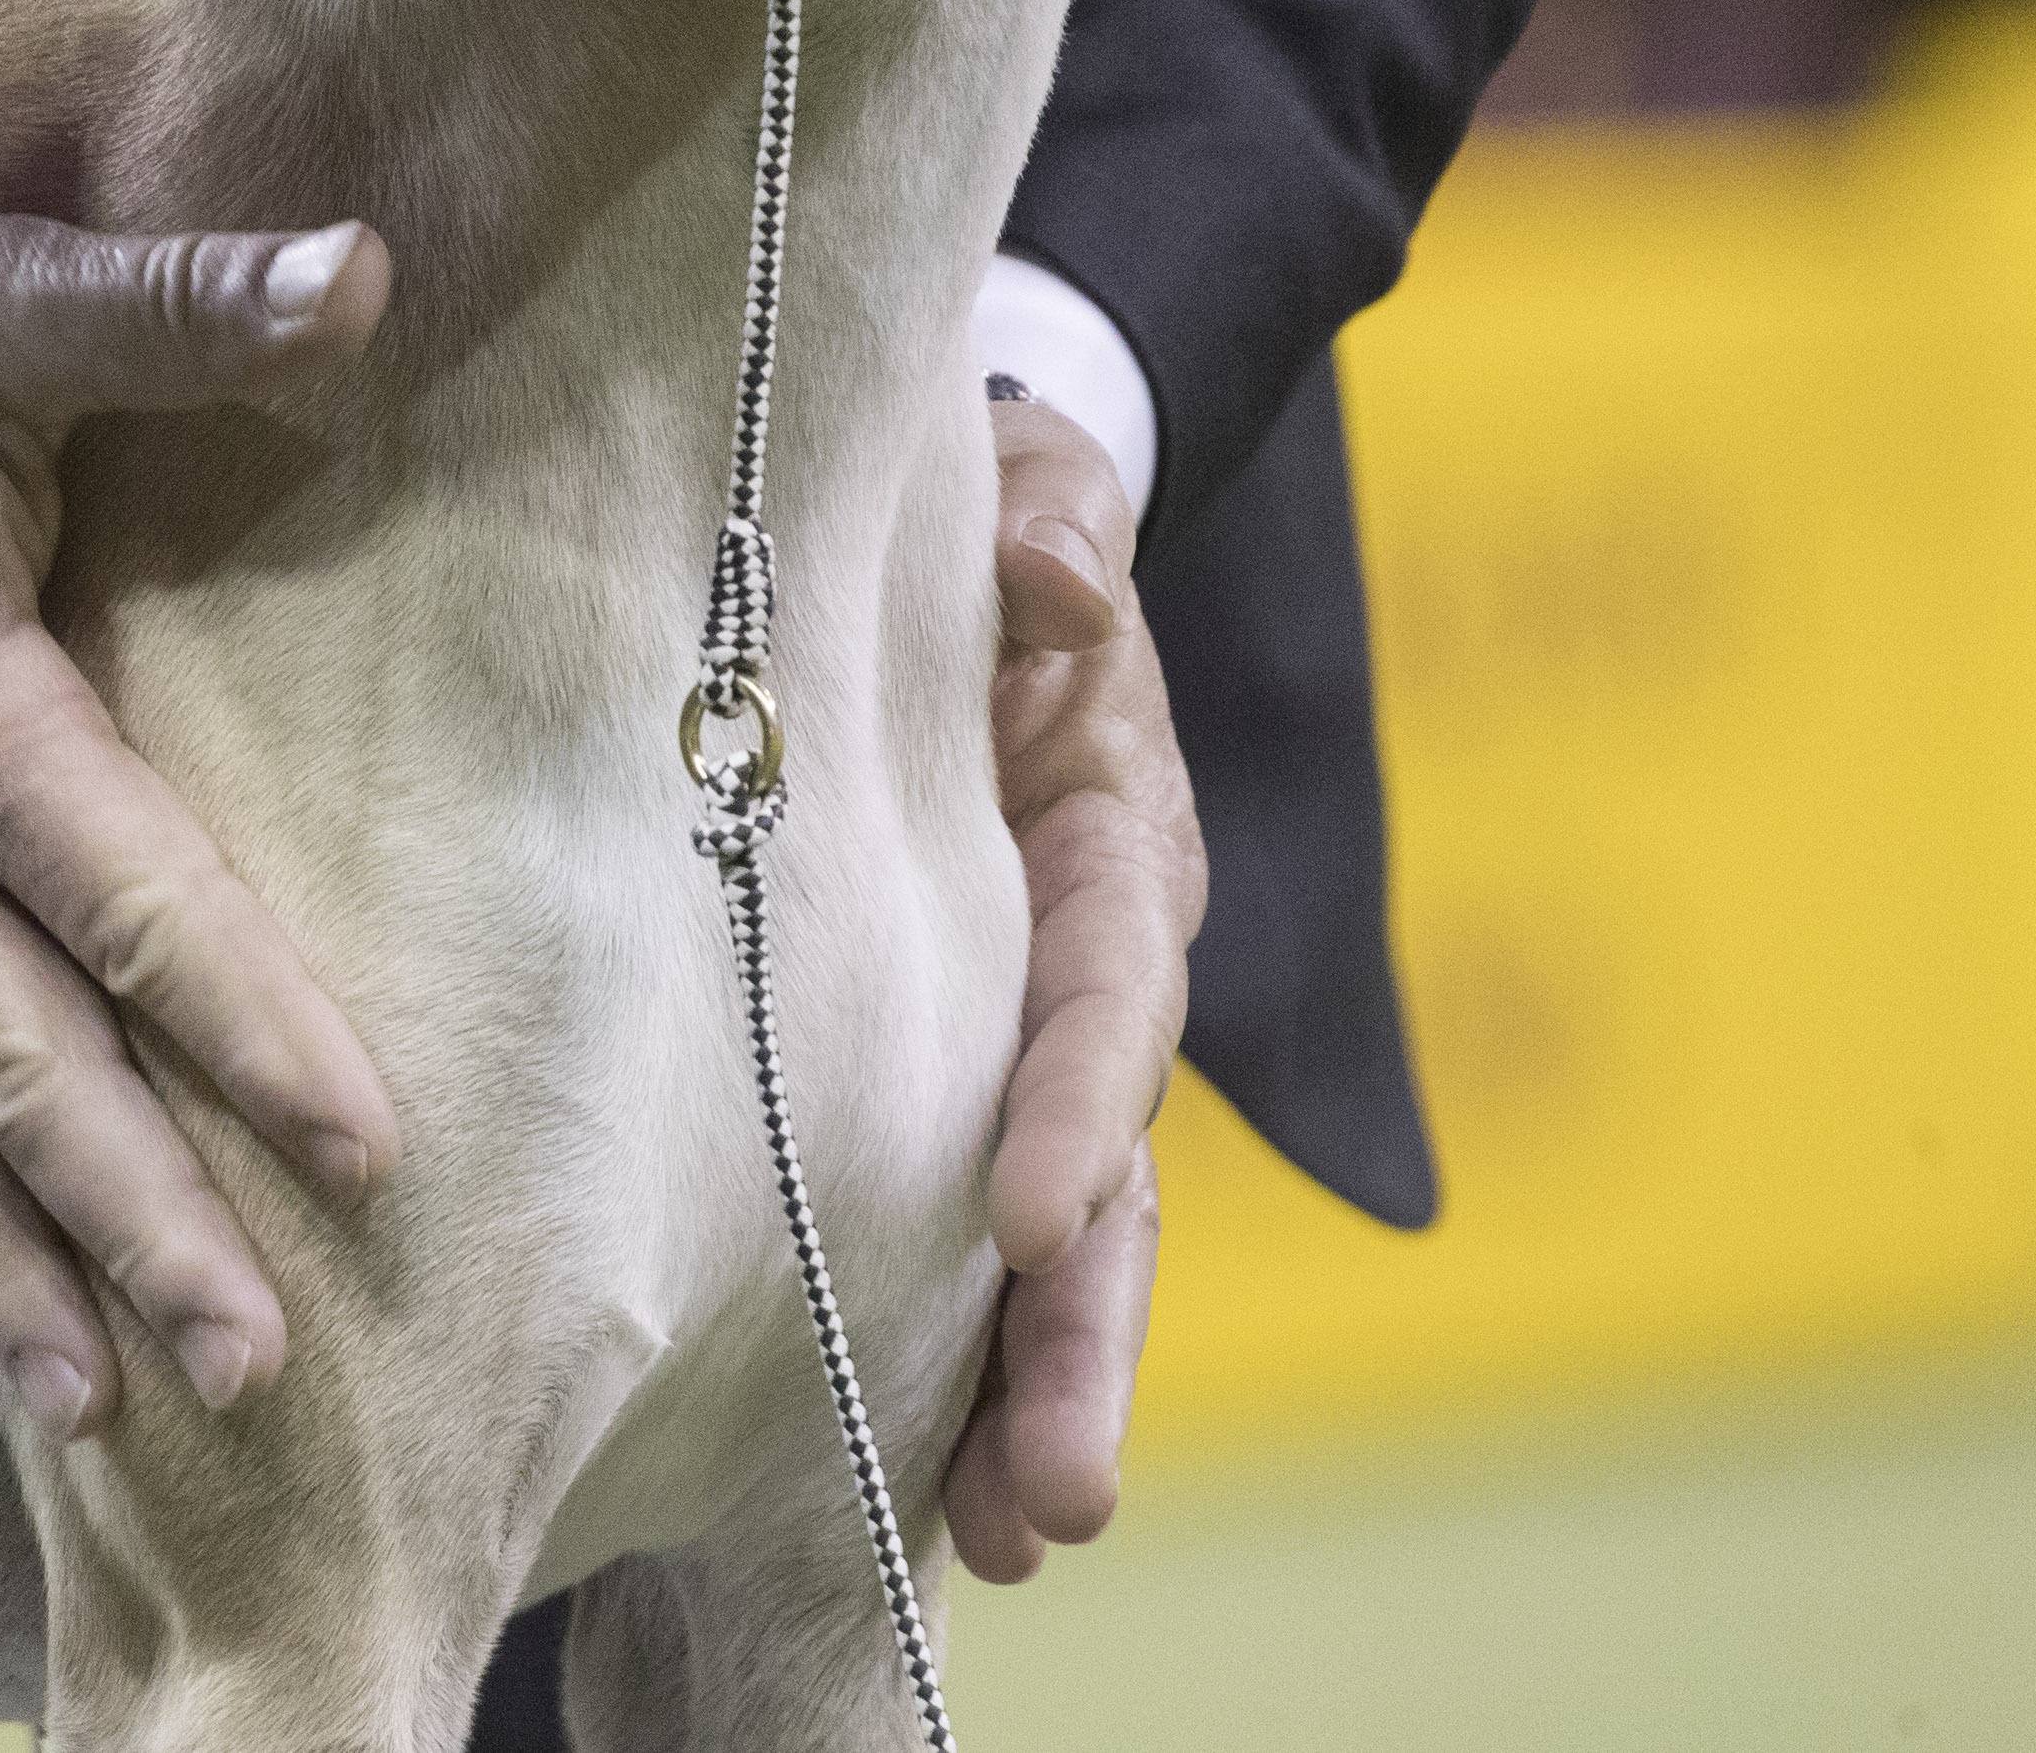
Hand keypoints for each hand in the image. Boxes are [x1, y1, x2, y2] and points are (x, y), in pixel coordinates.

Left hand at [944, 398, 1204, 1580]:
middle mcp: (1094, 968)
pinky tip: (924, 1505)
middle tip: (1048, 1493)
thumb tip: (1050, 579)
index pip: (1100, 986)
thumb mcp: (1034, 495)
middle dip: (1079, 1336)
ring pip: (1061, 1246)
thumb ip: (1051, 531)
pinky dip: (959, 1363)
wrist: (989, 551)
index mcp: (1111, 840)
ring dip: (1033, 1394)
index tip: (1023, 1214)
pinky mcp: (965, 1075)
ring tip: (999, 1539)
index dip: (1069, 1099)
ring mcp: (1035, 1039)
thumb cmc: (1002, 523)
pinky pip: (971, 1238)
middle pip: (1108, 1172)